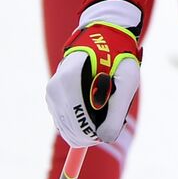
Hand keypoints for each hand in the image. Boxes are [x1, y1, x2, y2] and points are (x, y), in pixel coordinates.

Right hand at [46, 0, 142, 146]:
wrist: (104, 39)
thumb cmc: (118, 59)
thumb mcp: (126, 83)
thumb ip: (116, 112)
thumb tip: (104, 139)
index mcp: (70, 81)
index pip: (80, 126)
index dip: (98, 134)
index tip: (113, 126)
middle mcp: (55, 87)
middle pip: (72, 130)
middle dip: (92, 130)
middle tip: (110, 116)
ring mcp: (51, 92)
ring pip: (68, 128)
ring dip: (86, 125)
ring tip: (103, 105)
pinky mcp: (52, 96)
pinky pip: (66, 121)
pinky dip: (79, 119)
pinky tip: (92, 104)